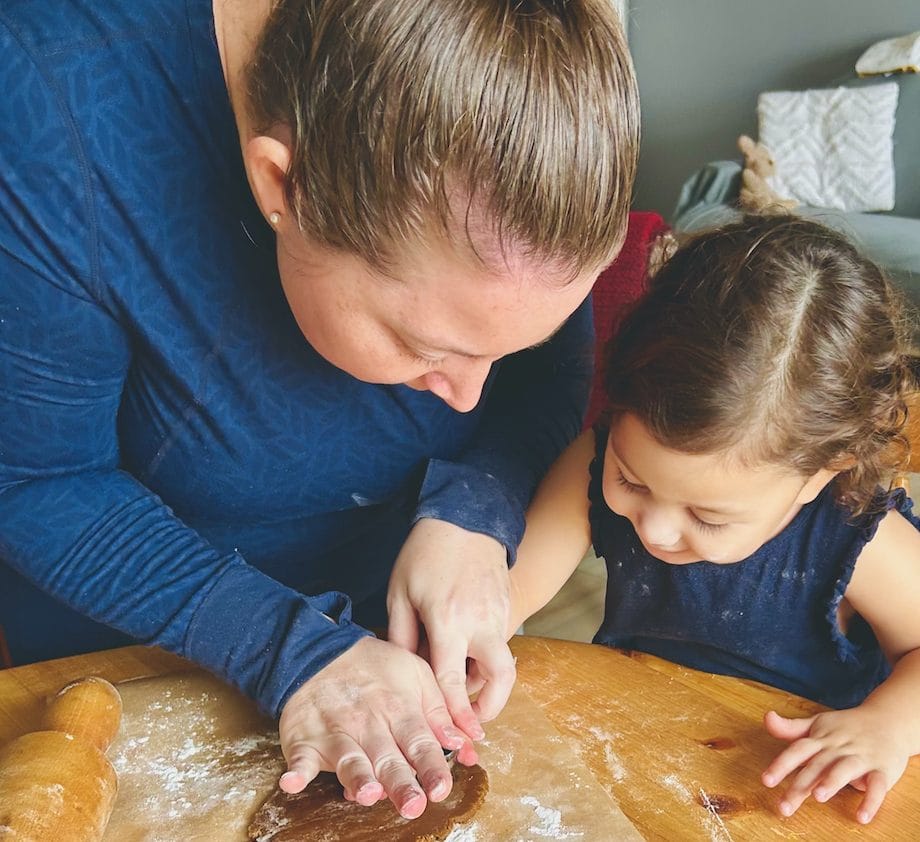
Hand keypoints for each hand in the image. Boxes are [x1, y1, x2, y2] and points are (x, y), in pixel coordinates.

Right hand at [277, 637, 476, 818]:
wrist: (323, 652)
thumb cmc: (377, 668)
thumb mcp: (418, 677)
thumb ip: (443, 712)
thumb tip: (469, 743)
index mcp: (399, 708)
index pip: (418, 740)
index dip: (430, 765)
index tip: (441, 787)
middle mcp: (368, 723)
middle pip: (386, 757)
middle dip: (399, 781)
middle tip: (412, 804)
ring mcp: (335, 732)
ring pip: (348, 758)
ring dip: (356, 776)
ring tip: (367, 793)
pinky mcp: (305, 739)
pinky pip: (299, 757)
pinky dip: (296, 770)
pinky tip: (293, 781)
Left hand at [387, 518, 516, 736]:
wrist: (464, 517)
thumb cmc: (425, 553)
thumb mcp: (400, 592)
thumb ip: (401, 636)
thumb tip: (404, 672)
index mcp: (449, 621)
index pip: (452, 680)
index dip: (453, 713)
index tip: (455, 736)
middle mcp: (481, 622)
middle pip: (500, 678)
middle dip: (491, 707)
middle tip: (474, 722)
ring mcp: (499, 613)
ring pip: (501, 661)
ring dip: (484, 679)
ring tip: (457, 679)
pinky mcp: (507, 605)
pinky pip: (500, 641)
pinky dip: (486, 655)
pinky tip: (464, 650)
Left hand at [761, 707, 908, 823]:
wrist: (888, 721)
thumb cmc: (845, 727)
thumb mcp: (817, 724)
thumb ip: (791, 728)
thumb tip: (766, 718)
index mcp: (821, 739)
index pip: (798, 750)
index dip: (781, 764)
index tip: (766, 781)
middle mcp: (838, 748)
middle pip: (816, 765)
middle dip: (800, 784)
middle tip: (784, 806)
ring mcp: (861, 758)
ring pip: (844, 769)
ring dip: (831, 782)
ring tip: (818, 797)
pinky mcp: (882, 770)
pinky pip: (878, 786)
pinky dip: (871, 800)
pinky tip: (861, 817)